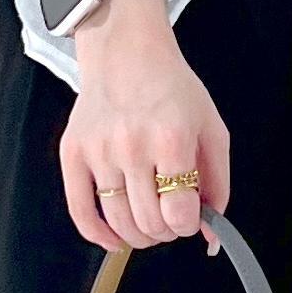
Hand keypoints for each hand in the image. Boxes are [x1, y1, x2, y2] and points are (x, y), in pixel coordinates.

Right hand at [59, 3, 229, 256]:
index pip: (178, 213)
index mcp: (171, 140)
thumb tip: (212, 234)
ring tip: (148, 224)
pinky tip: (115, 239)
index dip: (188, 225)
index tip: (189, 217)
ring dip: (139, 236)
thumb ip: (218, 184)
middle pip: (149, 223)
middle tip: (170, 217)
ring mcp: (99, 151)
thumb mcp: (211, 130)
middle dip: (166, 231)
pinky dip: (99, 235)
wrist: (127, 53)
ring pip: (119, 222)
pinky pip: (80, 211)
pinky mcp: (73, 153)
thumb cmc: (173, 90)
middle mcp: (132, 147)